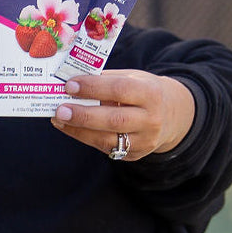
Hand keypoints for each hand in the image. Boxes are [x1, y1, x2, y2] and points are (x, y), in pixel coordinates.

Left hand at [50, 69, 195, 159]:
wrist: (172, 115)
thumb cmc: (145, 91)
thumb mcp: (133, 78)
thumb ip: (106, 80)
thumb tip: (71, 81)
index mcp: (151, 94)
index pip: (121, 90)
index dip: (94, 88)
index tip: (70, 85)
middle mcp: (151, 119)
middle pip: (114, 119)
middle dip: (84, 115)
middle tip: (60, 109)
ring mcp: (145, 140)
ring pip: (107, 139)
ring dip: (79, 130)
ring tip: (59, 119)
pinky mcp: (135, 154)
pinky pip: (106, 148)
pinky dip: (85, 137)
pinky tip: (70, 128)